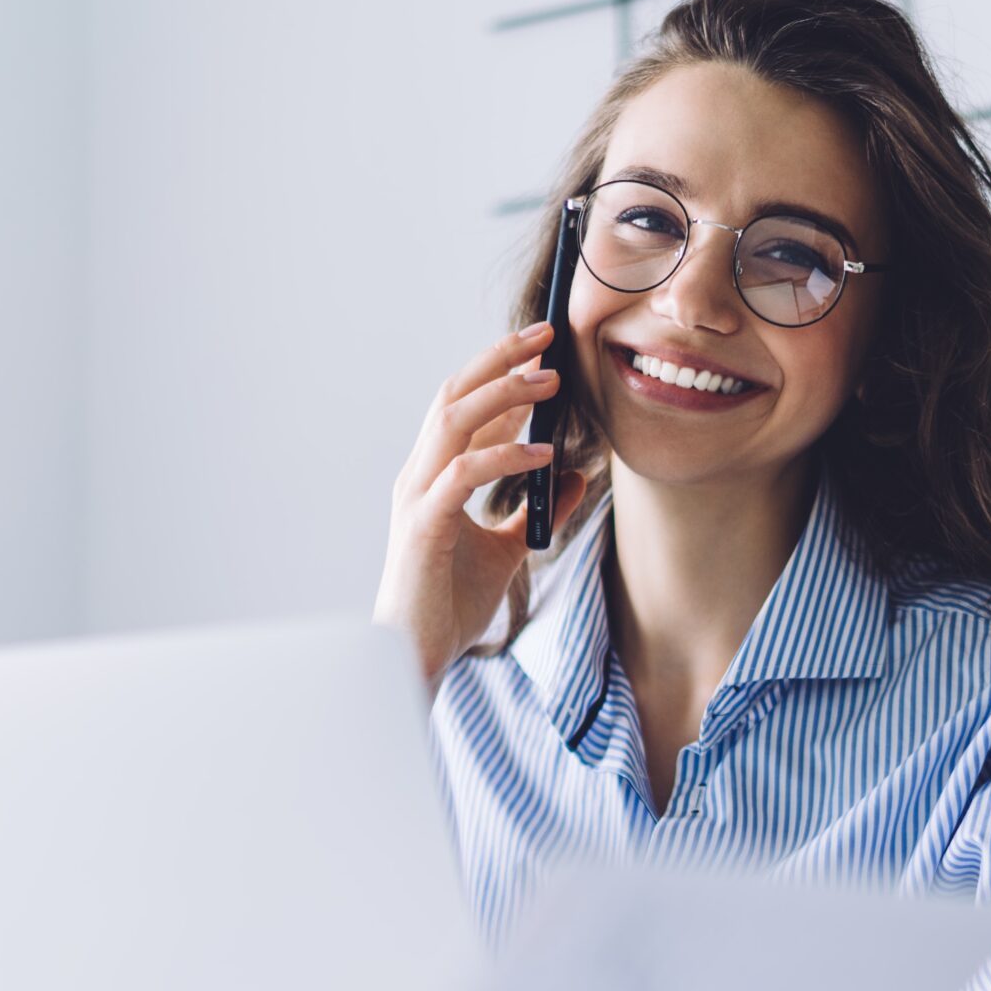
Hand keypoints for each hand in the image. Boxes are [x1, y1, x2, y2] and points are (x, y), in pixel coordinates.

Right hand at [373, 320, 588, 690]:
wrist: (418, 654)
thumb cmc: (451, 602)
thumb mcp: (509, 548)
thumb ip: (536, 510)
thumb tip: (574, 476)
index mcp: (434, 475)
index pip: (465, 407)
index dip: (502, 373)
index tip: (544, 350)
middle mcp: (419, 475)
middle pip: (454, 395)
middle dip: (499, 360)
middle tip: (547, 336)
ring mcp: (417, 497)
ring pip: (453, 421)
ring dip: (503, 393)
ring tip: (549, 379)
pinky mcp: (423, 526)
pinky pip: (463, 475)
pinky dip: (504, 456)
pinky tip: (543, 453)